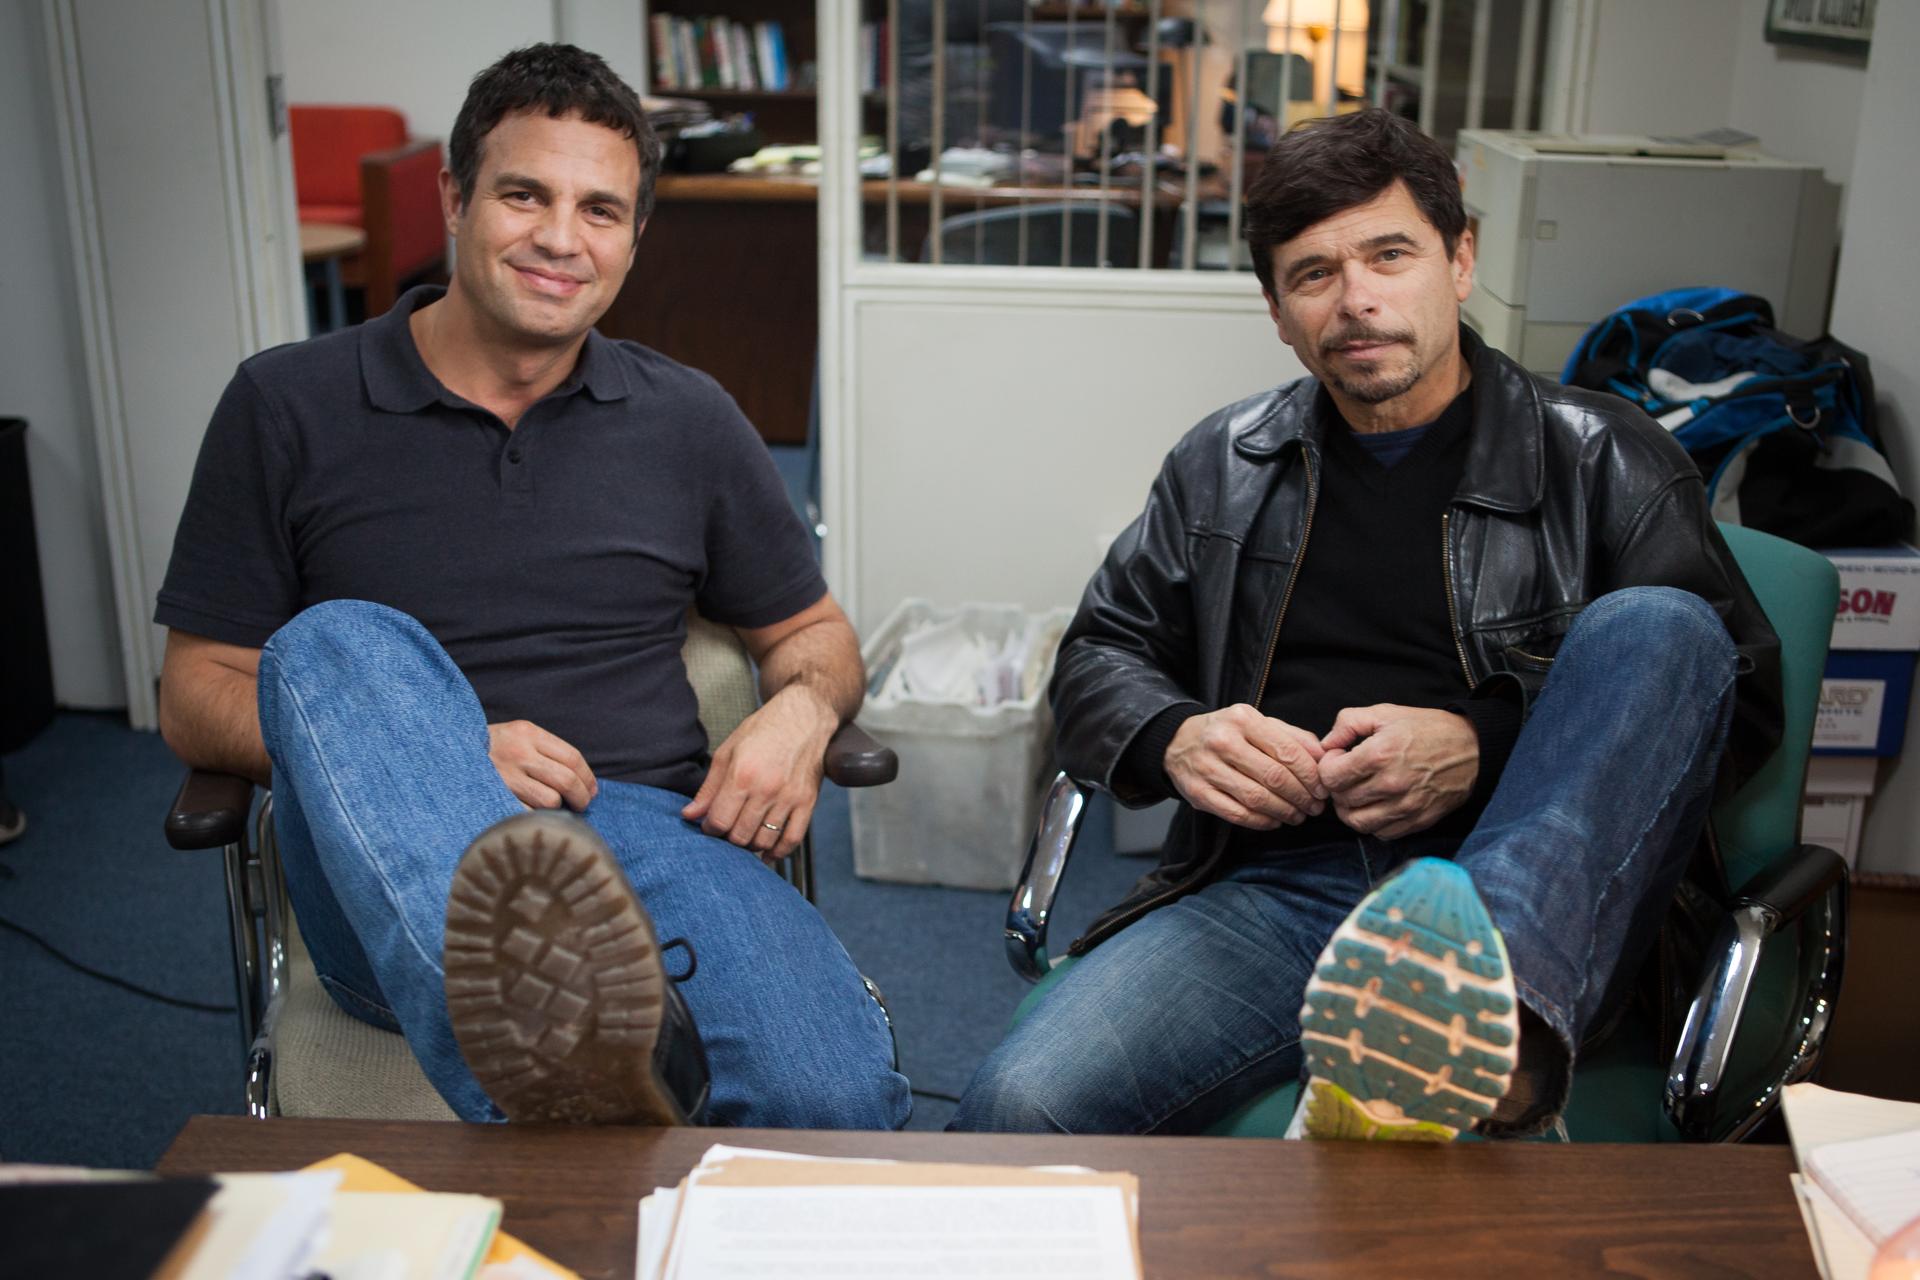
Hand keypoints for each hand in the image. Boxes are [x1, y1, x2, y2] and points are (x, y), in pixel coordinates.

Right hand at [488, 720, 597, 810]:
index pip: (573, 757)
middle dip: (582, 797)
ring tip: (556, 809)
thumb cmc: (491, 749)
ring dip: (559, 808)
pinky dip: (536, 817)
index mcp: (528, 733)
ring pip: (551, 800)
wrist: (445, 751)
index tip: (591, 790)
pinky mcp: (495, 796)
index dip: (588, 778)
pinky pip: (528, 814)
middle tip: (583, 804)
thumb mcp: (517, 736)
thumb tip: (582, 780)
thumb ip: (546, 750)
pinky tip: (534, 815)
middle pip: (567, 780)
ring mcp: (505, 776)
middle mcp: (518, 753)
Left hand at [682, 684, 837, 860]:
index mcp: (742, 775)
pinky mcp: (807, 802)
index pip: (719, 821)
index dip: (709, 828)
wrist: (803, 716)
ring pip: (764, 841)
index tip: (710, 824)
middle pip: (740, 835)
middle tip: (727, 830)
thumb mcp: (728, 751)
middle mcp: (766, 789)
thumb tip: (689, 814)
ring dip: (750, 845)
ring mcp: (789, 798)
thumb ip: (709, 787)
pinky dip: (778, 853)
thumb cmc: (763, 730)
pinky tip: (767, 854)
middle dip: (728, 838)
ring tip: (744, 836)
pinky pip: (792, 839)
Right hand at [1164, 704, 1326, 829]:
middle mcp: (1222, 741)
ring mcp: (1207, 768)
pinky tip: (1274, 821)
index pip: (1286, 751)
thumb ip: (1293, 737)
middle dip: (1301, 797)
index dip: (1310, 775)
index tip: (1322, 789)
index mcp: (1242, 719)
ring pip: (1256, 798)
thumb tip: (1323, 758)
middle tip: (1314, 807)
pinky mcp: (1197, 793)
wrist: (1177, 742)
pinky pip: (1237, 814)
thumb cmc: (1228, 733)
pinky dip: (1261, 822)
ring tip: (1298, 816)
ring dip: (1284, 812)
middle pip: (1274, 777)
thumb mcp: (1259, 723)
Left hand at [1317, 704, 1477, 838]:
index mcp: (1380, 755)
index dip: (1328, 766)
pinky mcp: (1418, 821)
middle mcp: (1392, 784)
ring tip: (1359, 793)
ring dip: (1351, 809)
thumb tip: (1326, 745)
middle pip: (1341, 801)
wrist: (1473, 749)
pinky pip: (1382, 833)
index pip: (1330, 777)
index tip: (1340, 758)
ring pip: (1357, 823)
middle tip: (1348, 775)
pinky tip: (1378, 804)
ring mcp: (1406, 807)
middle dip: (1338, 788)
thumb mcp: (1385, 713)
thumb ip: (1348, 723)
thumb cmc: (1427, 729)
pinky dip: (1373, 822)